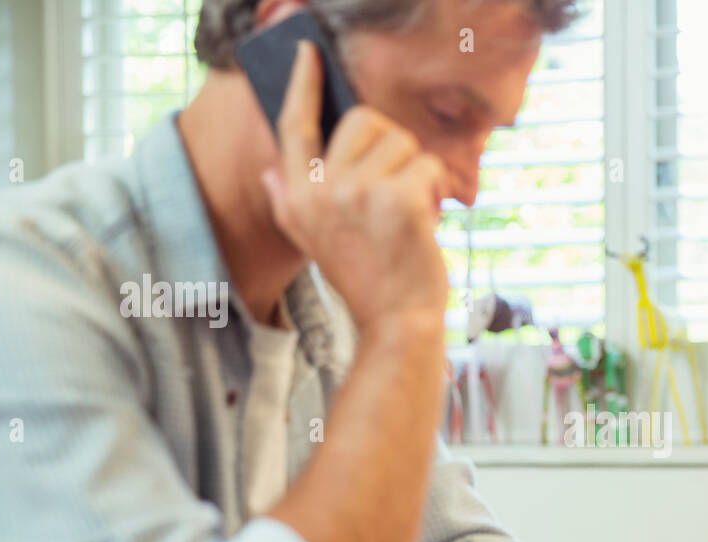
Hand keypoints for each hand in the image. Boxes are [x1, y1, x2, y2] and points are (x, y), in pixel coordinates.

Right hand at [259, 40, 449, 337]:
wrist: (395, 321)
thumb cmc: (365, 280)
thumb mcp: (314, 240)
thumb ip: (291, 200)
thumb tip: (270, 171)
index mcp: (296, 196)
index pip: (294, 126)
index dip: (302, 85)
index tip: (308, 54)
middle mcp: (320, 189)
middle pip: (364, 120)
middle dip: (392, 146)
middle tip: (398, 189)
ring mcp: (357, 193)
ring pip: (402, 142)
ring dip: (417, 173)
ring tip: (410, 215)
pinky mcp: (397, 200)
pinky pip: (428, 166)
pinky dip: (437, 190)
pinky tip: (427, 223)